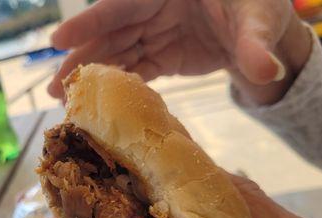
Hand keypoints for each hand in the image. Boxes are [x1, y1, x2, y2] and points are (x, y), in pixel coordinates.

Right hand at [48, 0, 311, 104]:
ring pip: (115, 54)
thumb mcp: (259, 19)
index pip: (122, 4)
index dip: (90, 22)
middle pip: (109, 34)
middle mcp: (153, 9)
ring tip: (64, 101)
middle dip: (80, 60)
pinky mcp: (160, 55)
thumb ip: (256, 43)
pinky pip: (133, 69)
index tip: (58, 40)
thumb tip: (266, 71)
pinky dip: (116, 86)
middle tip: (54, 89)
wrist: (260, 31)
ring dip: (90, 77)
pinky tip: (98, 104)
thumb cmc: (259, 9)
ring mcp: (154, 33)